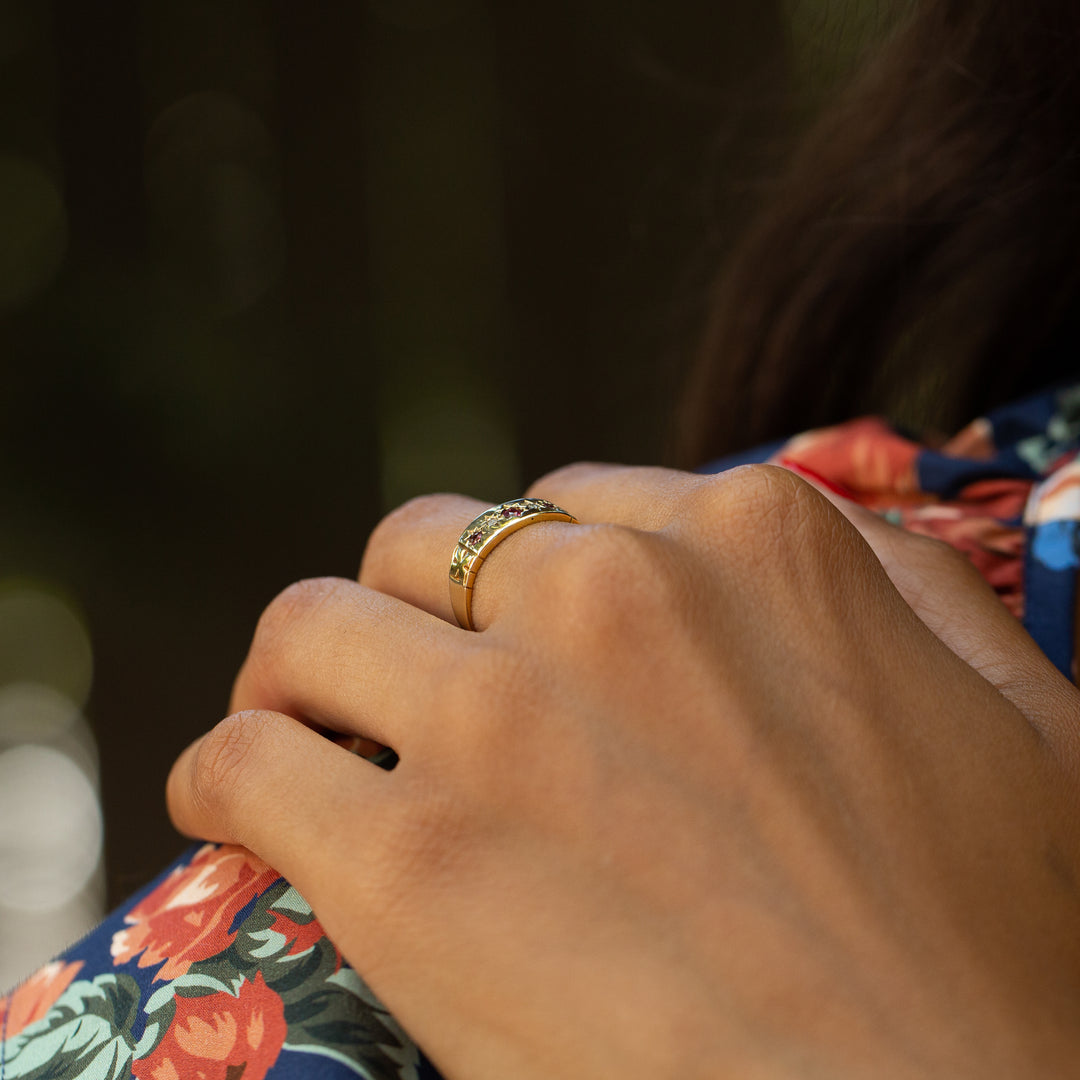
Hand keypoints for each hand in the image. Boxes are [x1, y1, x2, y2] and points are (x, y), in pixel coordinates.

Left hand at [167, 463, 1079, 1078]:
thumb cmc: (1009, 945)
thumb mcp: (1013, 712)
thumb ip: (899, 588)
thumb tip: (799, 532)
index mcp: (756, 541)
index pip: (570, 506)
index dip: (531, 579)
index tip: (516, 638)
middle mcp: (618, 594)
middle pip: (429, 546)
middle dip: (411, 605)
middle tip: (402, 677)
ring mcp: (504, 717)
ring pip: (315, 627)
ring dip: (301, 674)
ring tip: (306, 724)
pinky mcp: (411, 859)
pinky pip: (247, 760)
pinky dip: (227, 774)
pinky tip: (241, 805)